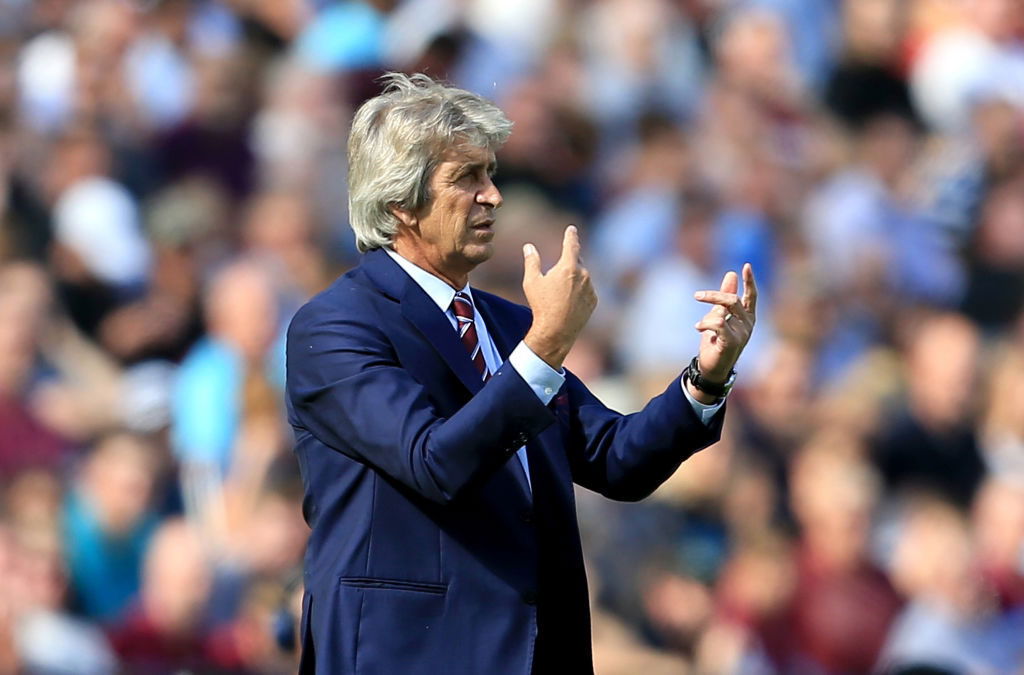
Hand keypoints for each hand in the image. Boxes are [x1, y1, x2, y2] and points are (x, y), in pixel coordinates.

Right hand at [522, 225, 597, 368]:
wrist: (556, 331)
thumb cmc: (542, 305)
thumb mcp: (532, 282)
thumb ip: (531, 261)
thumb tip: (528, 247)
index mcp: (568, 267)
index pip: (572, 244)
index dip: (571, 235)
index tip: (572, 229)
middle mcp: (583, 275)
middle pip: (577, 261)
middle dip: (568, 263)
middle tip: (557, 275)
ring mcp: (590, 288)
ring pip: (583, 276)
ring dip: (573, 279)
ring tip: (560, 295)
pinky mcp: (594, 300)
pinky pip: (587, 290)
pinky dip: (579, 291)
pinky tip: (568, 303)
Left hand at [693, 263, 756, 382]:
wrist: (712, 368)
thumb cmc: (715, 342)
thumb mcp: (719, 316)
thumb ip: (724, 298)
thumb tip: (731, 274)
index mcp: (747, 317)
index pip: (751, 296)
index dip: (750, 281)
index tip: (746, 266)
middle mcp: (748, 324)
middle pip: (733, 300)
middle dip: (714, 296)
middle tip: (697, 295)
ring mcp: (742, 333)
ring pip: (725, 310)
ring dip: (707, 313)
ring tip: (699, 325)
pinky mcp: (732, 341)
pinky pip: (718, 323)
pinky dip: (705, 323)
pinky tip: (698, 328)